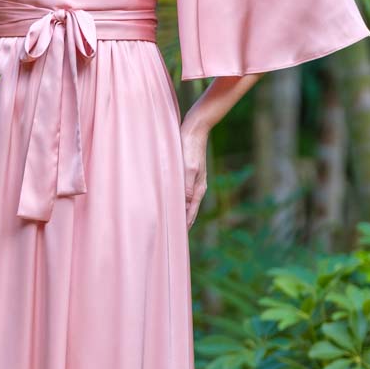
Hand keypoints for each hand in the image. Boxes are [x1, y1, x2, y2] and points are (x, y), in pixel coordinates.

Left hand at [180, 111, 208, 228]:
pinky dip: (177, 201)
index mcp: (198, 188)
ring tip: (171, 224)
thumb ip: (186, 186)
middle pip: (189, 210)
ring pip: (186, 202)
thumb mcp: (188, 167)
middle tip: (173, 237)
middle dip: (183, 223)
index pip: (190, 213)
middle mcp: (197, 187)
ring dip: (179, 212)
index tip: (177, 239)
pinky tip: (171, 202)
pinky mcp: (188, 173)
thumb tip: (185, 204)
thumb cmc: (190, 146)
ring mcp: (193, 180)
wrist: (195, 129)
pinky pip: (182, 192)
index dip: (184, 226)